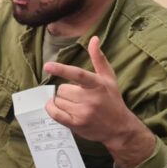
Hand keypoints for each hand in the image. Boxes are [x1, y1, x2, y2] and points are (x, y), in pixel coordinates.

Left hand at [43, 36, 155, 167]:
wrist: (119, 128)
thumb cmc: (112, 99)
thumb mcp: (109, 78)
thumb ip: (99, 58)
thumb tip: (94, 39)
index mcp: (98, 85)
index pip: (78, 74)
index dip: (62, 69)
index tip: (47, 66)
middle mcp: (91, 99)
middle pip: (62, 89)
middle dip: (66, 90)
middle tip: (77, 95)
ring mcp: (83, 113)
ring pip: (58, 100)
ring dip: (61, 100)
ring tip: (74, 104)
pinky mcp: (76, 125)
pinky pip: (55, 114)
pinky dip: (52, 108)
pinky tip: (55, 106)